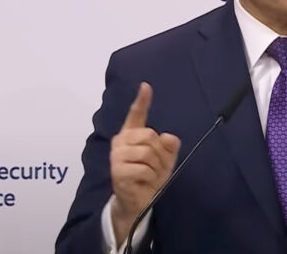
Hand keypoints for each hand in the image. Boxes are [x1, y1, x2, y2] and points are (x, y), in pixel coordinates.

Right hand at [110, 82, 180, 244]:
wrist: (139, 200)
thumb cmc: (150, 176)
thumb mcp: (165, 159)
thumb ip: (169, 146)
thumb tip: (167, 137)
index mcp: (131, 135)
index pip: (136, 114)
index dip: (141, 100)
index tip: (146, 86)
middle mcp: (121, 142)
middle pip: (149, 135)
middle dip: (160, 153)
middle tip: (157, 166)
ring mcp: (117, 156)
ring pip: (147, 152)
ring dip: (156, 167)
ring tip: (150, 175)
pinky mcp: (117, 171)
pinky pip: (143, 168)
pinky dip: (150, 176)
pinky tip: (144, 181)